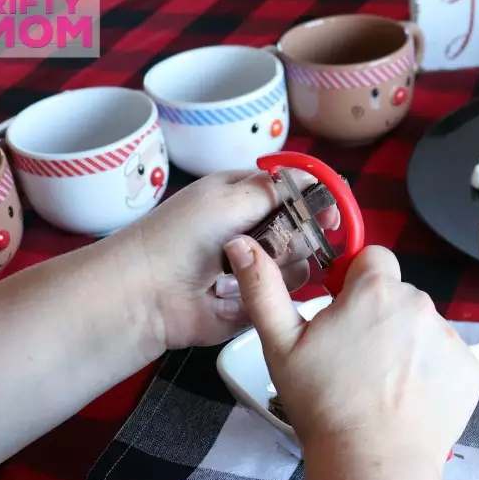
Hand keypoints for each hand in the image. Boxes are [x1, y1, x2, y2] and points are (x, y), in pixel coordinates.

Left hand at [118, 169, 337, 349]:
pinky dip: (268, 292)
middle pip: (306, 229)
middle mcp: (257, 231)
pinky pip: (288, 295)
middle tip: (273, 242)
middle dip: (297, 236)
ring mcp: (260, 267)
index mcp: (247, 198)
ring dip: (279, 265)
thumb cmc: (181, 235)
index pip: (296, 193)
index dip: (316, 200)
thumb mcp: (228, 196)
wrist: (150, 292)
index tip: (328, 211)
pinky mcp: (259, 300)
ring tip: (243, 268)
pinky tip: (241, 290)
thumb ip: (276, 188)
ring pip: (302, 264)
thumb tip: (314, 179)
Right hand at [225, 240, 478, 467]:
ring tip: (381, 385)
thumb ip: (263, 288)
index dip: (355, 280)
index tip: (343, 311)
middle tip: (355, 359)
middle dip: (379, 316)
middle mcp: (419, 305)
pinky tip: (407, 399)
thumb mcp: (279, 345)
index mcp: (375, 290)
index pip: (373, 258)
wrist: (374, 461)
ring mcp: (448, 338)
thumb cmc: (324, 404)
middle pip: (398, 295)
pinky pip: (446, 358)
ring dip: (406, 344)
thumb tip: (242, 245)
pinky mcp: (468, 369)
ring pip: (422, 327)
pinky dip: (430, 373)